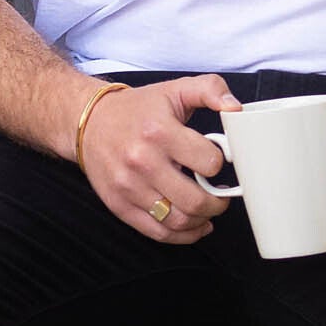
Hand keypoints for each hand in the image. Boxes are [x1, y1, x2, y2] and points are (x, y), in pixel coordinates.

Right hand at [77, 75, 236, 245]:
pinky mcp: (119, 205)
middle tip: (221, 195)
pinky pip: (158, 233)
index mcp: (159, 131)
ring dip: (202, 220)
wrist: (89, 122)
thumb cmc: (137, 109)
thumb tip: (235, 107)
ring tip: (207, 209)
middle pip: (196, 200)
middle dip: (218, 202)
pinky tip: (194, 226)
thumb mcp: (175, 89)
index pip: (209, 162)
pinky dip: (182, 235)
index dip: (220, 163)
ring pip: (179, 221)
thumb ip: (210, 89)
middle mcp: (142, 162)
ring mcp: (129, 187)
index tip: (218, 162)